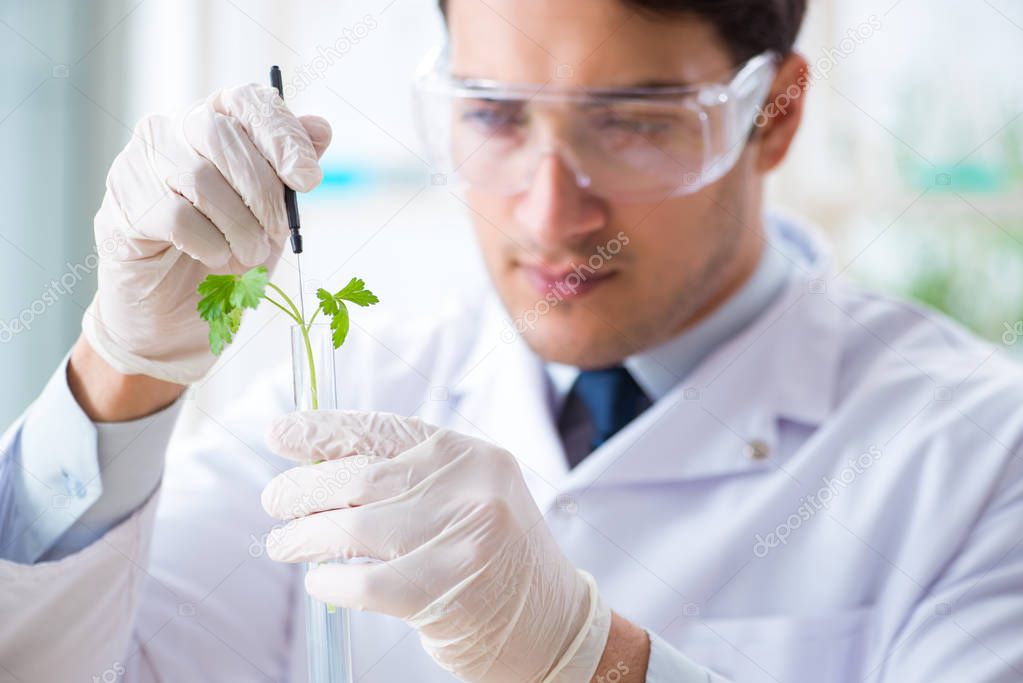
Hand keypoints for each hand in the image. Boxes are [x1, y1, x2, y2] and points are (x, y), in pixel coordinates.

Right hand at [83, 85, 331, 384]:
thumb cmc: (226, 252)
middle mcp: (170, 131)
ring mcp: (138, 165)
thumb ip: (292, 170)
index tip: (308, 179)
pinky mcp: (123, 207)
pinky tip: (215, 258)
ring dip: (240, 227)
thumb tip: (320, 128)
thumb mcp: (272, 213)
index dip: (282, 135)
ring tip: (248, 255)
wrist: (176, 314)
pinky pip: (176, 218)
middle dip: (263, 192)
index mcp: (214, 121)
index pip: (247, 101)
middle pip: (222, 136)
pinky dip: (210, 245)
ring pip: (199, 179)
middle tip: (277, 232)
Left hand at [261, 411, 612, 682]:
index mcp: (469, 454)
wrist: (552, 624)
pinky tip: (321, 582)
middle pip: (358, 478)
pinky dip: (329, 582)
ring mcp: (461, 536)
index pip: (382, 430)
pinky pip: (363, 582)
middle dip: (302, 489)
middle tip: (274, 500)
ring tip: (283, 543)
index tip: (279, 434)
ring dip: (303, 536)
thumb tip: (315, 464)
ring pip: (352, 528)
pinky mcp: (447, 589)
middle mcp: (469, 486)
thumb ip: (405, 478)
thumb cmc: (495, 557)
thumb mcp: (464, 496)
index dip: (323, 430)